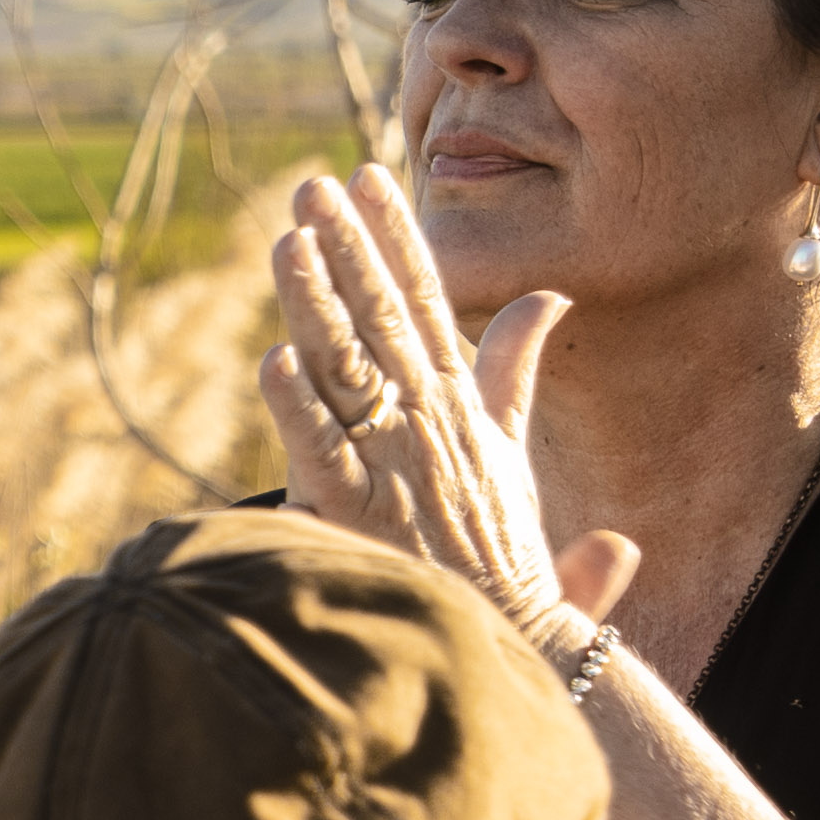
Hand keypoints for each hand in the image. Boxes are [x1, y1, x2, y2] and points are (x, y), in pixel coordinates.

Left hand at [256, 162, 623, 638]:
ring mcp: (389, 465)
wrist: (510, 643)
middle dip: (346, 245)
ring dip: (316, 301)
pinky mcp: (354, 516)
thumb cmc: (503, 556)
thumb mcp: (516, 450)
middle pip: (381, 316)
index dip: (395, 236)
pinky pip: (320, 451)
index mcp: (461, 403)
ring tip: (286, 239)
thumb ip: (517, 372)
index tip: (368, 177)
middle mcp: (427, 422)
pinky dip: (296, 407)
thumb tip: (546, 298)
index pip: (427, 300)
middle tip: (311, 183)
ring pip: (345, 367)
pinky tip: (272, 358)